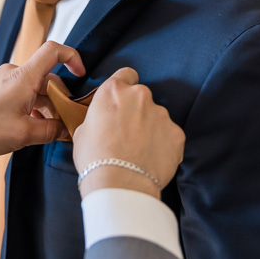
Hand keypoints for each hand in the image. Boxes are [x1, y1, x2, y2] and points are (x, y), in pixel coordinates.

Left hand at [0, 41, 84, 163]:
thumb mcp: (23, 134)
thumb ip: (50, 131)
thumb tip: (66, 130)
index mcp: (23, 77)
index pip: (54, 51)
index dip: (72, 57)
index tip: (81, 74)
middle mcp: (14, 73)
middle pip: (48, 76)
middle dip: (60, 98)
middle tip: (65, 121)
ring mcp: (4, 80)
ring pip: (35, 88)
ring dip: (45, 106)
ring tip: (47, 130)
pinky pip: (22, 92)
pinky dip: (32, 106)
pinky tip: (31, 127)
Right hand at [73, 68, 184, 198]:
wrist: (120, 184)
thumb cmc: (94, 158)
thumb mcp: (83, 131)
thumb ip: (98, 117)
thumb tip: (103, 121)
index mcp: (114, 90)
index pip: (126, 74)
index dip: (125, 85)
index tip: (122, 99)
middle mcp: (140, 96)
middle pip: (142, 97)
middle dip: (137, 110)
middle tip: (127, 132)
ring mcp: (161, 114)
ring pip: (157, 116)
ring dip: (150, 128)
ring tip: (139, 151)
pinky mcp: (176, 133)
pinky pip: (170, 135)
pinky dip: (163, 144)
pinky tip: (152, 159)